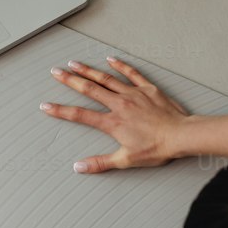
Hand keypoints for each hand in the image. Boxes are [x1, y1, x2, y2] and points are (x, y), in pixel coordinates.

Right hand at [40, 56, 189, 171]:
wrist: (181, 135)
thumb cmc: (157, 148)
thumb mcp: (126, 160)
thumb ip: (101, 163)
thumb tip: (79, 167)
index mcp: (112, 123)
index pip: (80, 115)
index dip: (60, 111)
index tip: (46, 106)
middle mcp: (119, 104)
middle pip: (89, 90)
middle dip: (70, 80)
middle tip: (55, 72)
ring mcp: (133, 94)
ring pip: (106, 78)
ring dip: (88, 70)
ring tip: (74, 63)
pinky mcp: (147, 88)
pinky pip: (131, 74)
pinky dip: (120, 66)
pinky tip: (110, 59)